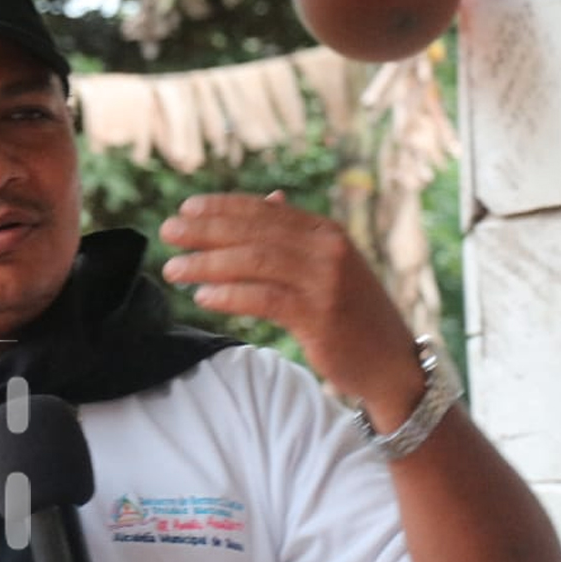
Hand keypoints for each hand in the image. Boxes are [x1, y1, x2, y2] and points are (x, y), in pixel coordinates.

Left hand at [159, 192, 422, 421]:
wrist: (392, 363)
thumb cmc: (354, 314)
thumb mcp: (330, 265)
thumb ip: (297, 234)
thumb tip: (269, 198)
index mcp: (327, 232)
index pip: (265, 211)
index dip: (222, 207)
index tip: (185, 210)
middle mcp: (328, 249)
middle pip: (255, 232)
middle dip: (206, 230)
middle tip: (168, 233)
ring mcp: (326, 282)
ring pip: (255, 262)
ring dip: (208, 263)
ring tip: (174, 269)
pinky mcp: (320, 316)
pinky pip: (265, 299)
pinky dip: (230, 295)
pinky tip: (202, 296)